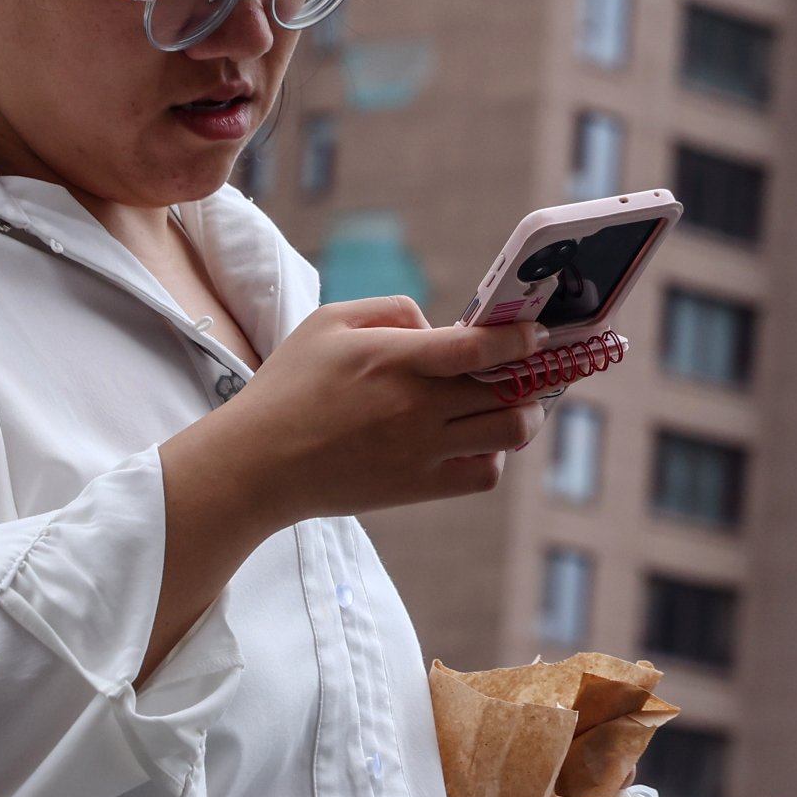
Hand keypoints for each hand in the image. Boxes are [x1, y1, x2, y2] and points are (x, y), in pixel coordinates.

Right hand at [219, 297, 547, 516]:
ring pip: (509, 432)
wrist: (259, 464)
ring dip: (523, 413)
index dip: (520, 338)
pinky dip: (495, 454)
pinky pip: (484, 473)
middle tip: (534, 364)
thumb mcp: (329, 322)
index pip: (480, 348)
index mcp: (395, 360)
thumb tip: (441, 326)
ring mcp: (422, 451)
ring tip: (514, 399)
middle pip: (508, 390)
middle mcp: (416, 407)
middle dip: (532, 373)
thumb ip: (392, 310)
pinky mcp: (420, 486)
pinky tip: (477, 437)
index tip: (537, 332)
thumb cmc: (290, 386)